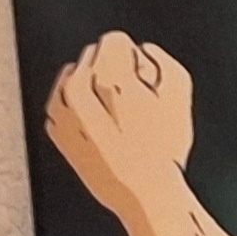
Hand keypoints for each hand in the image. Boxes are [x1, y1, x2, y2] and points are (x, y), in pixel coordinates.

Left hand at [46, 32, 194, 213]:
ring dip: (90, 89)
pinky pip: (59, 105)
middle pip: (92, 58)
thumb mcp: (180, 102)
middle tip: (131, 104)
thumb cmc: (164, 152)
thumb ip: (167, 66)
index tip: (143, 79)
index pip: (115, 41)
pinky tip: (95, 126)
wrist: (144, 195)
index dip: (135, 58)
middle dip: (111, 72)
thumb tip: (147, 50)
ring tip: (112, 116)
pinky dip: (74, 110)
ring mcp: (63, 109)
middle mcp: (81, 87)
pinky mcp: (56, 130)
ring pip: (71, 78)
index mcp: (111, 76)